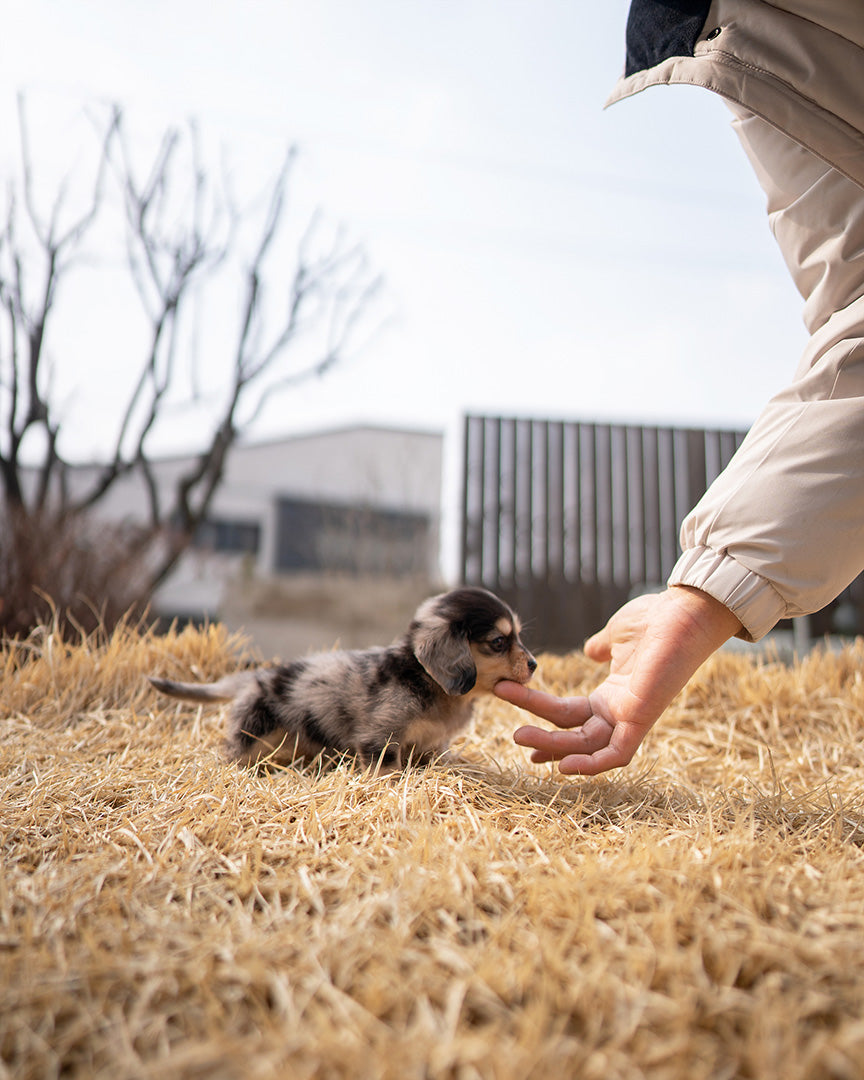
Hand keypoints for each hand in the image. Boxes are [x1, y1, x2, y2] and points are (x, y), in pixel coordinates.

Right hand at [494, 586, 741, 775]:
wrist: (684, 612)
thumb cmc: (655, 620)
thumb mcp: (615, 635)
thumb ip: (601, 647)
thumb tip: (590, 650)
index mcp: (612, 696)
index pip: (572, 718)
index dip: (544, 722)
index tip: (519, 730)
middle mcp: (619, 712)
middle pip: (573, 733)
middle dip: (543, 739)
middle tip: (514, 736)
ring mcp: (630, 717)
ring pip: (586, 744)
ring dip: (553, 746)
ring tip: (520, 737)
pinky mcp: (642, 718)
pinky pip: (617, 754)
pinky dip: (592, 764)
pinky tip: (563, 766)